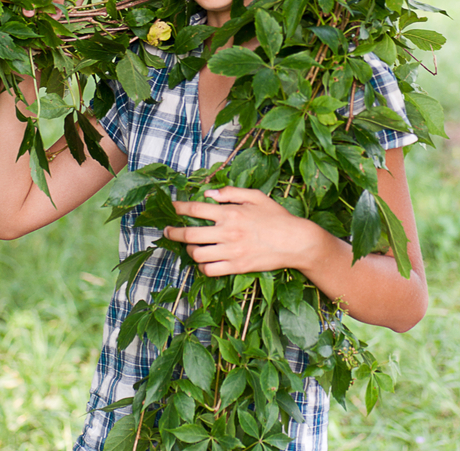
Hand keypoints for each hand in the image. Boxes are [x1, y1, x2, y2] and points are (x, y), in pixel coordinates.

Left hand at [164, 186, 317, 276]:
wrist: (295, 242)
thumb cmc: (276, 217)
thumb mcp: (255, 196)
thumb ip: (230, 192)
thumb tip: (208, 193)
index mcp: (231, 213)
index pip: (196, 210)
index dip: (179, 208)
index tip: (171, 208)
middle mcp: (228, 232)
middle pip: (190, 234)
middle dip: (173, 233)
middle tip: (167, 231)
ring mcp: (232, 252)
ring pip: (197, 254)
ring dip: (189, 250)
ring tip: (189, 246)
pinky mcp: (237, 267)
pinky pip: (210, 270)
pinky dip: (202, 265)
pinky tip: (204, 260)